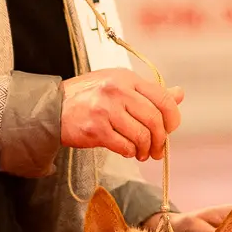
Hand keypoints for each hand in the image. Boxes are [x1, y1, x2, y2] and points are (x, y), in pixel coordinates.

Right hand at [60, 71, 183, 160]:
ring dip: (145, 149)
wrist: (52, 108)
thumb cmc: (87, 97)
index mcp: (126, 78)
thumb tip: (179, 94)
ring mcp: (105, 109)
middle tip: (157, 150)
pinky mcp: (95, 129)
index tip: (170, 129)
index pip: (162, 97)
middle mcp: (117, 91)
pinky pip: (124, 146)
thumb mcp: (118, 85)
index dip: (173, 118)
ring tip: (141, 153)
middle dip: (160, 140)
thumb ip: (148, 92)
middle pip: (155, 120)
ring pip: (141, 135)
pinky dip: (129, 152)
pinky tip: (126, 151)